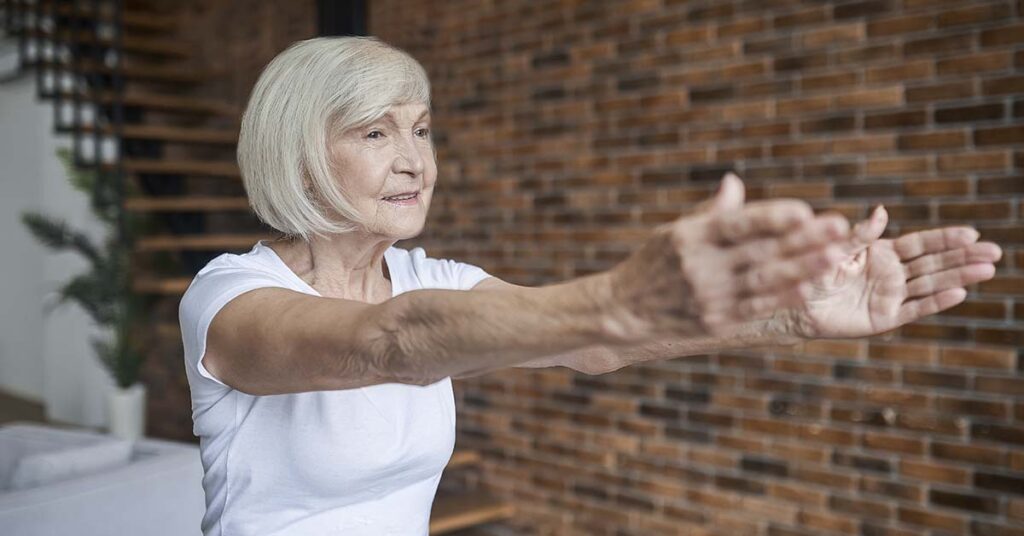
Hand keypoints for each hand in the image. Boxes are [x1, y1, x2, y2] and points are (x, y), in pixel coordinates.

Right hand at [605, 173, 851, 342]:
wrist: (624, 312)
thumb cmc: (655, 263)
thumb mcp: (672, 232)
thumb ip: (710, 212)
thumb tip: (734, 183)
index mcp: (689, 237)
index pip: (737, 224)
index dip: (771, 217)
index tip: (804, 210)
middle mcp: (699, 267)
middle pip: (758, 252)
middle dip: (802, 240)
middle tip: (838, 227)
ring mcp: (708, 297)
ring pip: (764, 280)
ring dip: (802, 268)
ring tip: (834, 256)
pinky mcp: (714, 321)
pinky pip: (755, 307)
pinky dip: (783, 297)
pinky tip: (809, 287)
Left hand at [781, 205, 1002, 338]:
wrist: (794, 305)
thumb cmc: (813, 273)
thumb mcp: (837, 249)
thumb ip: (861, 234)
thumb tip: (883, 211)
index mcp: (882, 254)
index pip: (921, 244)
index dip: (946, 239)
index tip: (972, 234)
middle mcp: (892, 274)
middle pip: (935, 263)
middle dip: (964, 257)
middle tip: (995, 252)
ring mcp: (891, 297)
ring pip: (931, 284)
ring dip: (959, 277)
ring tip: (987, 270)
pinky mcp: (885, 318)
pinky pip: (914, 309)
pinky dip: (935, 302)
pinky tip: (959, 293)